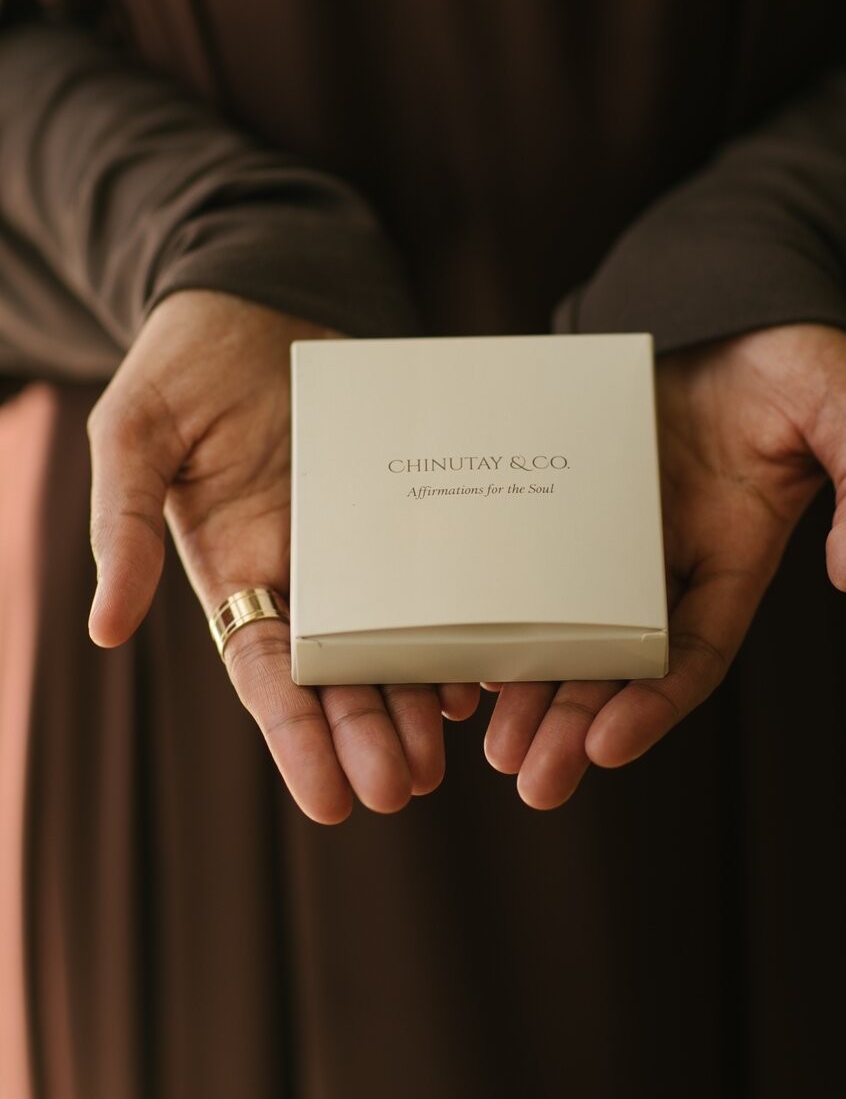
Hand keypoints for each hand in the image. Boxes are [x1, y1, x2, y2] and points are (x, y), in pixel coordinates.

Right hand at [86, 289, 480, 822]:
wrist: (260, 295)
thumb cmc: (185, 362)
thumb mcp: (136, 434)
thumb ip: (123, 526)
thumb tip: (103, 630)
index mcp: (236, 574)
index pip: (267, 677)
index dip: (296, 740)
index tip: (328, 803)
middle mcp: (306, 576)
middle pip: (341, 677)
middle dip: (369, 736)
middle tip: (405, 787)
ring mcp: (365, 545)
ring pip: (398, 639)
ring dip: (421, 699)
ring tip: (449, 751)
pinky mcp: (410, 508)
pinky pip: (443, 576)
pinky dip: (462, 622)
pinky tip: (489, 665)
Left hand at [483, 322, 845, 808]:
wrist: (734, 295)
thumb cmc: (802, 356)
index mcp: (735, 556)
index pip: (695, 651)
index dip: (656, 703)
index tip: (610, 745)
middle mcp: (667, 557)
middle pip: (621, 660)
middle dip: (579, 723)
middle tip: (532, 779)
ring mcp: (611, 525)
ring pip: (565, 622)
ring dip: (532, 684)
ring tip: (493, 742)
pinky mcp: (568, 488)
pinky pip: (527, 554)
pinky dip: (500, 601)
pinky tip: (460, 644)